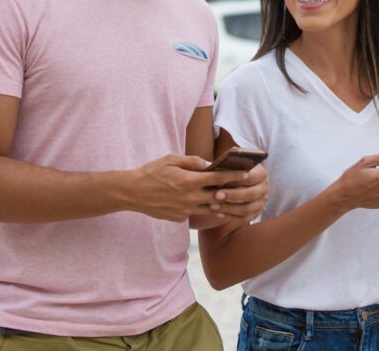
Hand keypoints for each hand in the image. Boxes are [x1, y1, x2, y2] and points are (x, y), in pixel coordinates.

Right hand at [128, 154, 248, 221]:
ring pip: (210, 208)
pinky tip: (211, 204)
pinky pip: (197, 212)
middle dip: (232, 190)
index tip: (246, 172)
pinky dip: (205, 208)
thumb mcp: (171, 159)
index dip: (234, 175)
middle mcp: (190, 198)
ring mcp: (185, 210)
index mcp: (189, 181)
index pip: (218, 179)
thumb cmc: (152, 172)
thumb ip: (192, 161)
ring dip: (222, 203)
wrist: (132, 193)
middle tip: (245, 186)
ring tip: (233, 198)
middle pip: (218, 195)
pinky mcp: (180, 218)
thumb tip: (209, 164)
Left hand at [212, 163, 268, 223]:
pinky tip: (218, 214)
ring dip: (229, 208)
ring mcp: (260, 203)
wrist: (239, 182)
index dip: (235, 180)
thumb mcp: (231, 165)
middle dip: (232, 195)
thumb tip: (211, 169)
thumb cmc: (232, 170)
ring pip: (246, 209)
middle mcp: (263, 189)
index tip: (220, 181)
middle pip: (250, 194)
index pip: (250, 177)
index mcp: (261, 174)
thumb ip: (225, 167)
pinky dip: (230, 217)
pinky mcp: (254, 214)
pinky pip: (243, 219)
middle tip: (216, 195)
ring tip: (213, 206)